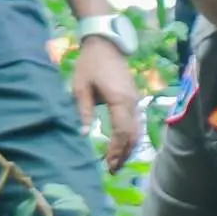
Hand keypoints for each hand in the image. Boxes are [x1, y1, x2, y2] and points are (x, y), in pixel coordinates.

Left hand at [72, 35, 139, 172]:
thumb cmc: (90, 64)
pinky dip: (130, 139)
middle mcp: (132, 104)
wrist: (106, 45)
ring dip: (128, 148)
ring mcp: (136, 103)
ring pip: (136, 132)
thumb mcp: (80, 86)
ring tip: (118, 162)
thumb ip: (83, 110)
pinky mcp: (134, 101)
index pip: (121, 132)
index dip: (116, 150)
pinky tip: (123, 146)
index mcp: (119, 101)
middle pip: (132, 136)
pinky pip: (136, 125)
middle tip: (113, 170)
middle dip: (123, 154)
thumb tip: (83, 133)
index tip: (108, 163)